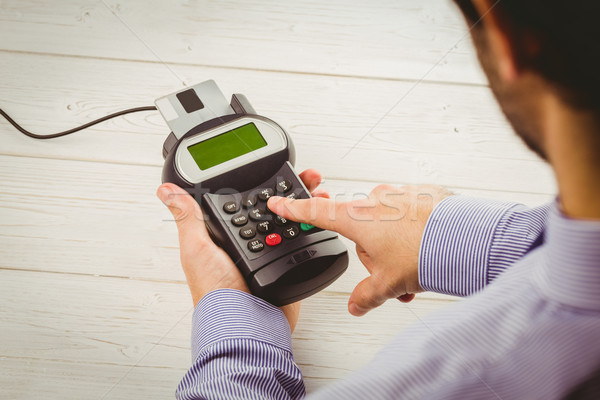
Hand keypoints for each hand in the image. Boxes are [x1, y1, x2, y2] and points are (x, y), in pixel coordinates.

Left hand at [156, 169, 326, 331]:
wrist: (245, 324)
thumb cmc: (216, 292)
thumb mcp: (197, 248)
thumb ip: (188, 217)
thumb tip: (165, 190)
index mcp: (227, 235)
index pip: (247, 199)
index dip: (261, 182)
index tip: (274, 168)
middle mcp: (250, 242)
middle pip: (275, 207)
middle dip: (292, 191)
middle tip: (306, 178)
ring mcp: (272, 253)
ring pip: (294, 221)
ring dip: (308, 206)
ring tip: (318, 193)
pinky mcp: (288, 265)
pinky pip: (305, 243)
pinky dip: (316, 229)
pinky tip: (322, 218)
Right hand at [268, 184, 451, 315]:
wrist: (465, 239)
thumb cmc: (424, 253)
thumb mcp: (388, 284)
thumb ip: (366, 296)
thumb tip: (356, 306)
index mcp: (357, 218)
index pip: (315, 212)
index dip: (293, 210)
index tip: (278, 202)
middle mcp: (375, 201)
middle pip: (362, 233)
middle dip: (377, 256)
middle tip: (395, 275)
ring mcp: (399, 195)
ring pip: (388, 226)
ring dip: (398, 250)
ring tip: (417, 270)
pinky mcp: (421, 193)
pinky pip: (409, 215)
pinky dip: (415, 233)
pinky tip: (429, 248)